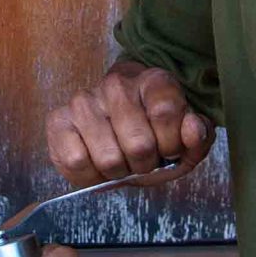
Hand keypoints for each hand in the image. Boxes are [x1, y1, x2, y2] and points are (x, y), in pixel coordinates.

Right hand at [46, 59, 211, 187]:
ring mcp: (84, 100)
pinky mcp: (58, 120)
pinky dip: (89, 175)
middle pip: (138, 144)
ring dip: (117, 171)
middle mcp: (116, 85)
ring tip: (120, 160)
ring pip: (108, 158)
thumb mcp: (184, 139)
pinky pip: (76, 161)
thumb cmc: (152, 134)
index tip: (169, 148)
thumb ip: (197, 136)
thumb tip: (193, 129)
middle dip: (144, 164)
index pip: (165, 113)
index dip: (171, 143)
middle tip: (141, 159)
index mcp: (153, 81)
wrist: (115, 127)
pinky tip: (96, 163)